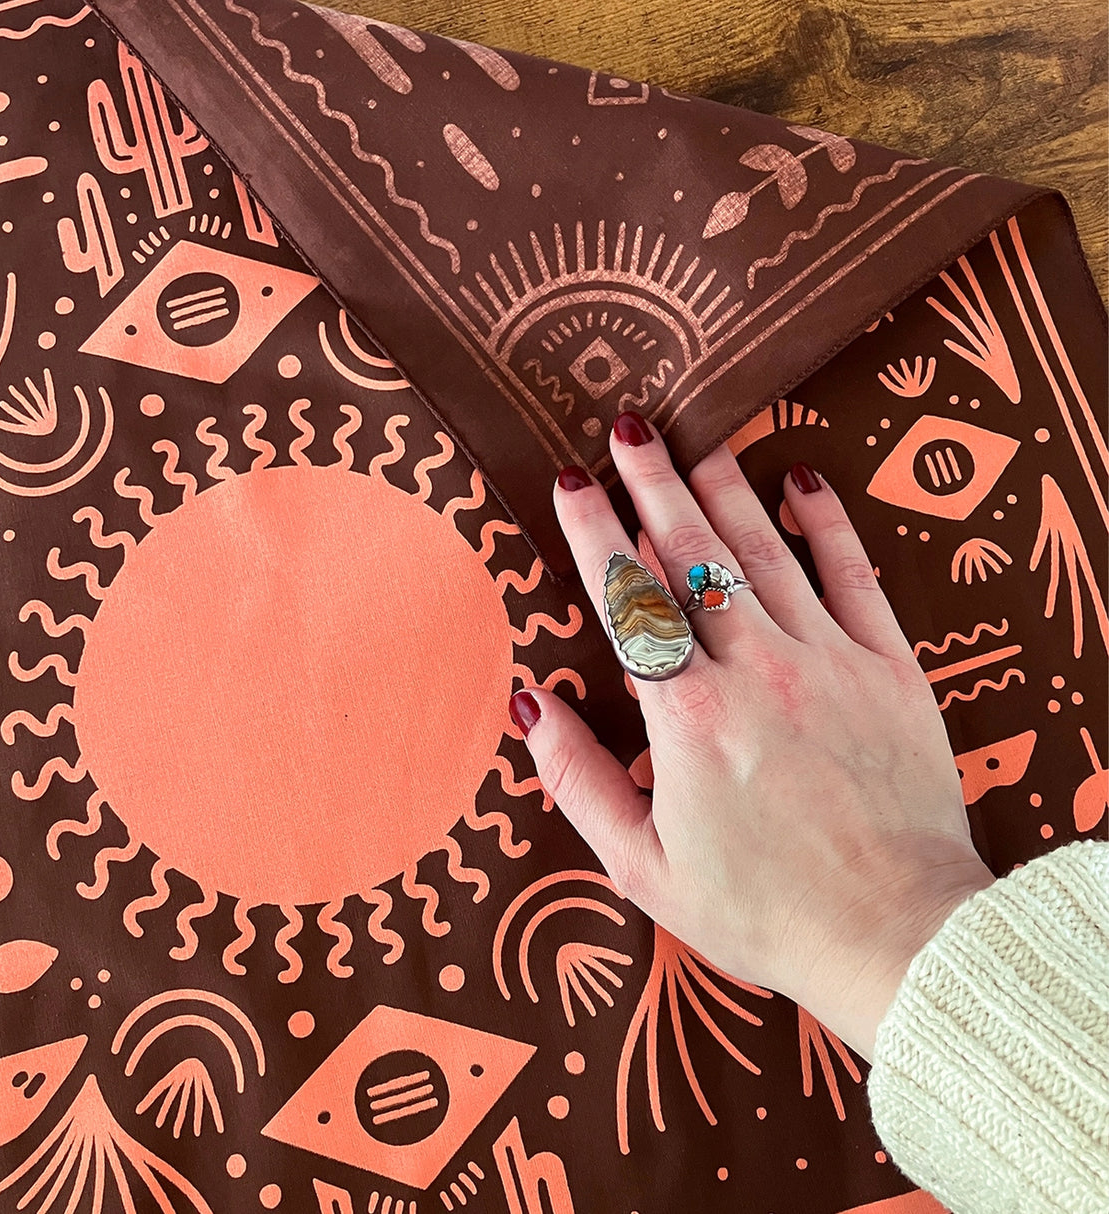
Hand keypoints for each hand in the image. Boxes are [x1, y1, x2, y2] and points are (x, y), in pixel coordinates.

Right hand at [509, 411, 994, 1059]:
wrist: (896, 936)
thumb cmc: (762, 909)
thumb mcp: (643, 864)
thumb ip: (576, 777)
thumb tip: (526, 703)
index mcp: (689, 719)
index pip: (629, 601)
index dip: (595, 534)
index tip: (571, 482)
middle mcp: (756, 673)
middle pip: (693, 555)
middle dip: (653, 484)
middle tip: (627, 428)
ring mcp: (829, 663)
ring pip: (764, 552)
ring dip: (725, 489)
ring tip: (696, 438)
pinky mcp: (890, 669)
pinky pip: (854, 575)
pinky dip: (826, 523)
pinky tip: (803, 481)